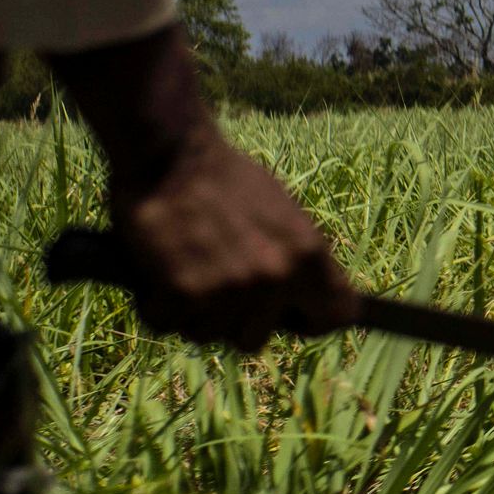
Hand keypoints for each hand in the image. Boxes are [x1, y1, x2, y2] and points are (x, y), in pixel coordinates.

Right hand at [49, 17, 355, 350]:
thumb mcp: (283, 213)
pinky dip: (157, 303)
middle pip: (254, 339)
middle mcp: (276, 277)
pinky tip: (160, 269)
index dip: (311, 319)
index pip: (336, 315)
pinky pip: (167, 323)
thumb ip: (298, 259)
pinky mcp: (182, 293)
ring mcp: (229, 289)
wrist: (170, 153)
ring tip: (185, 266)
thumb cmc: (225, 179)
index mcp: (309, 255)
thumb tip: (309, 298)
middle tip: (214, 280)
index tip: (292, 315)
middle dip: (232, 319)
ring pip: (206, 334)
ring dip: (191, 310)